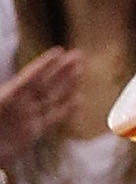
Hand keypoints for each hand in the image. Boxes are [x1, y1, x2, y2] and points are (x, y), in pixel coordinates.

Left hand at [0, 48, 80, 165]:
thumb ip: (7, 97)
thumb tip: (4, 87)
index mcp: (8, 97)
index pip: (30, 78)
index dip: (44, 65)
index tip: (59, 51)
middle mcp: (20, 104)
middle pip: (45, 83)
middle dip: (61, 69)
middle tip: (77, 54)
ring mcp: (28, 117)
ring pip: (51, 97)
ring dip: (67, 84)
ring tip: (80, 69)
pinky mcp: (35, 131)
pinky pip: (53, 117)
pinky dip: (67, 109)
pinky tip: (78, 100)